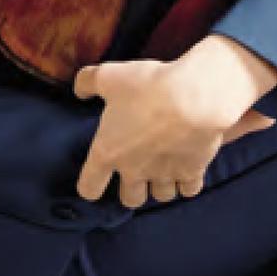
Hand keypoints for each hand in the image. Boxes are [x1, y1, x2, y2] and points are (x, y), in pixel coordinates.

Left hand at [73, 36, 276, 208]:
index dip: (92, 184)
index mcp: (108, 153)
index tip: (100, 174)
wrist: (196, 97)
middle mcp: (135, 170)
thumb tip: (80, 90)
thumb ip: (89, 82)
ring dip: (162, 185)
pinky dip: (189, 182)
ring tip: (166, 170)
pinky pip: (189, 189)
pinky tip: (190, 169)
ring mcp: (166, 174)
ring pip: (161, 195)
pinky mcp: (193, 171)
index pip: (89, 188)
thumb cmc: (150, 87)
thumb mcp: (110, 75)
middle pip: (130, 199)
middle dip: (134, 189)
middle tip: (140, 169)